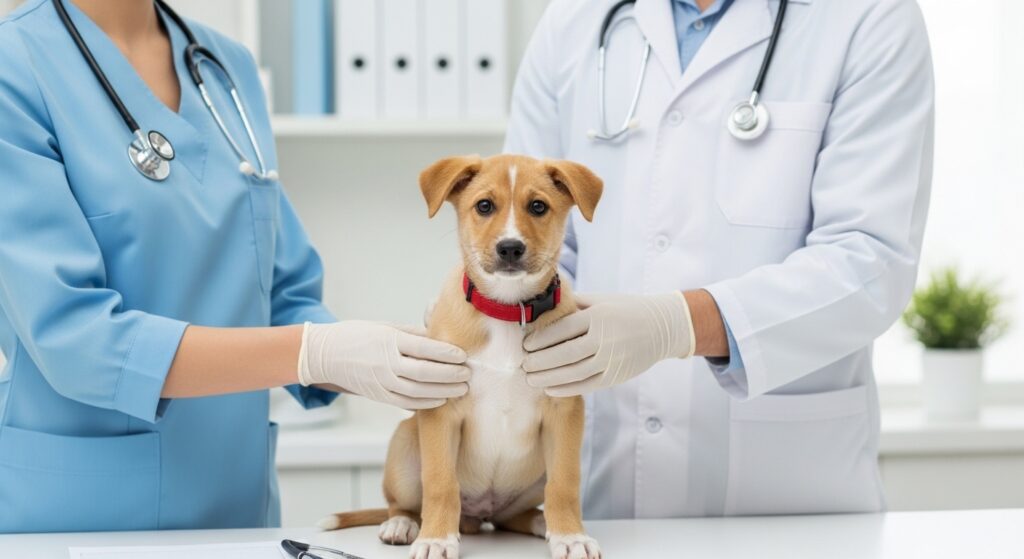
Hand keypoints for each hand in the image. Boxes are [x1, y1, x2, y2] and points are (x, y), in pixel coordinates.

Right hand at [298, 321, 469, 408]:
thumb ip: (413, 333)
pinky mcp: (378, 395)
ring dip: (443, 391)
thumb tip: (441, 337)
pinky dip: (426, 403)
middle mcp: (385, 362)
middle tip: (468, 374)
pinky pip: (405, 403)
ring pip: (418, 391)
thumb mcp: (385, 326)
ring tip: (461, 388)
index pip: (425, 348)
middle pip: (425, 372)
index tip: (464, 355)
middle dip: (450, 375)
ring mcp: (381, 381)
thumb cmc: (358, 335)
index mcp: (389, 340)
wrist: (325, 355)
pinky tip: (441, 399)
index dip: (447, 353)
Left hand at [522, 293, 693, 396]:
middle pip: (563, 353)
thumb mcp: (602, 300)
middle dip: (539, 361)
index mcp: (598, 316)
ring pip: (573, 372)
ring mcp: (611, 359)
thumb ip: (575, 303)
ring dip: (547, 378)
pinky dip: (566, 389)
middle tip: (523, 364)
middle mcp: (605, 338)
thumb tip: (544, 303)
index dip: (540, 339)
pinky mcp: (616, 376)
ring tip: (531, 378)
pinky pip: (587, 385)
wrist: (662, 327)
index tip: (525, 345)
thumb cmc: (626, 309)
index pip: (562, 330)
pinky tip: (550, 388)